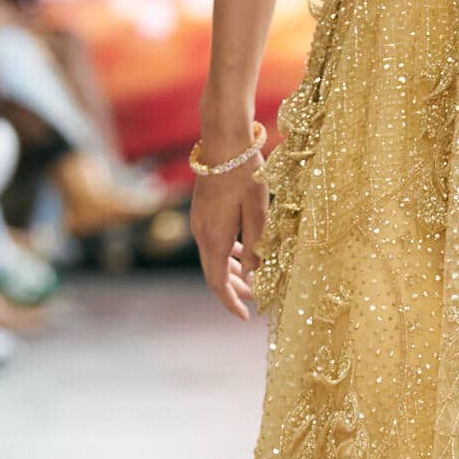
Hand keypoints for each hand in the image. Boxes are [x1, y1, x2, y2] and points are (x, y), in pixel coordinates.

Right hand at [192, 150, 268, 318]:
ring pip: (214, 257)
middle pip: (215, 273)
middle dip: (234, 290)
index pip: (218, 283)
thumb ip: (256, 247)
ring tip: (251, 280)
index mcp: (214, 239)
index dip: (231, 302)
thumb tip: (255, 275)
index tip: (245, 316)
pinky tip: (241, 252)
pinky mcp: (203, 211)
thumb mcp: (258, 214)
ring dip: (231, 271)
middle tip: (254, 301)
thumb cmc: (245, 176)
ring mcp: (200, 222)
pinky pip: (213, 241)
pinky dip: (227, 253)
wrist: (224, 142)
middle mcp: (202, 234)